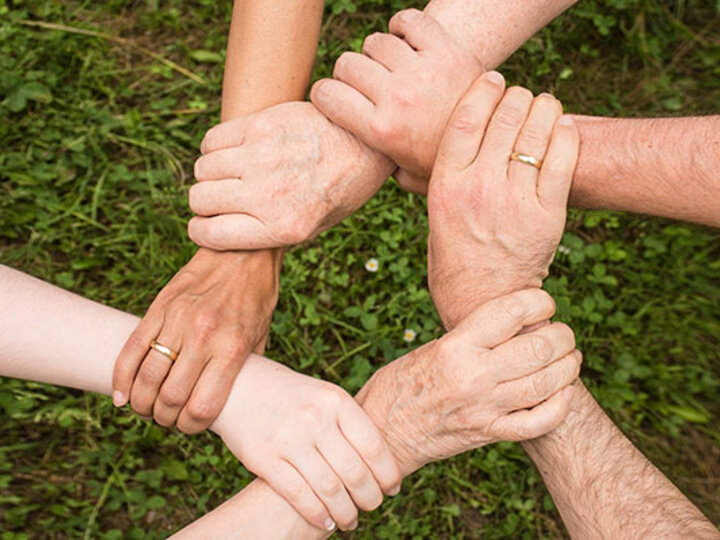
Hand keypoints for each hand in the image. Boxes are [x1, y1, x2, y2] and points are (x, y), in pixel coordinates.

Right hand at [112, 248, 279, 432]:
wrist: (243, 251)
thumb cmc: (257, 297)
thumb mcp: (261, 337)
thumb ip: (244, 370)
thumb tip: (232, 402)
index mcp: (232, 348)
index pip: (202, 407)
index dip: (191, 427)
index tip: (190, 427)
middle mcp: (203, 336)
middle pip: (170, 397)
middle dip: (165, 418)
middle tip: (167, 418)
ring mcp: (178, 320)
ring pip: (147, 377)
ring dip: (142, 402)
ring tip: (146, 408)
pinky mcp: (159, 307)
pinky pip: (132, 348)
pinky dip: (121, 377)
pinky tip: (122, 395)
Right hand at [187, 101, 393, 250]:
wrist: (366, 144)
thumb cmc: (339, 189)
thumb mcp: (313, 227)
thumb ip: (270, 233)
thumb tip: (223, 233)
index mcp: (283, 227)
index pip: (210, 234)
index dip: (201, 231)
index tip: (205, 225)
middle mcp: (269, 194)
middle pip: (200, 199)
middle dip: (205, 202)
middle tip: (222, 197)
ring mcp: (263, 157)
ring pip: (203, 168)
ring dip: (211, 173)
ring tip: (232, 173)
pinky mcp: (261, 125)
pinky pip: (212, 140)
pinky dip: (215, 147)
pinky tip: (235, 151)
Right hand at [211, 355, 401, 531]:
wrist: (239, 384)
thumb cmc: (291, 395)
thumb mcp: (324, 396)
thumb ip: (349, 423)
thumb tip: (381, 463)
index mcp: (336, 400)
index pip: (374, 447)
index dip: (388, 474)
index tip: (392, 489)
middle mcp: (315, 418)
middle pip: (355, 472)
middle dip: (370, 498)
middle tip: (372, 507)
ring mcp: (289, 438)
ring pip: (330, 489)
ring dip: (346, 513)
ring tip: (351, 520)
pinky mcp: (264, 458)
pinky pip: (299, 495)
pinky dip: (318, 515)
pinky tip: (326, 522)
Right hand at [311, 9, 481, 194]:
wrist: (497, 145)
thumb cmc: (446, 164)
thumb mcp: (407, 177)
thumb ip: (379, 167)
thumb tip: (357, 162)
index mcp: (381, 131)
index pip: (326, 94)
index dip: (324, 94)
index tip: (333, 98)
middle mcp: (397, 98)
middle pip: (347, 64)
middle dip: (349, 75)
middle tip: (365, 86)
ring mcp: (423, 72)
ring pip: (375, 42)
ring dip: (377, 54)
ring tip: (390, 68)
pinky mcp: (447, 51)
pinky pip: (409, 21)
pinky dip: (402, 26)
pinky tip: (406, 42)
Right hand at [356, 289, 579, 474]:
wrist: (382, 432)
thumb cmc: (401, 383)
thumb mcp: (432, 348)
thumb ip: (472, 338)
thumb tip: (515, 324)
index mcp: (455, 346)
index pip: (512, 312)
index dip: (539, 302)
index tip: (544, 303)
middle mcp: (473, 375)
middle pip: (539, 347)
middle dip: (562, 336)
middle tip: (563, 333)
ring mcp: (484, 408)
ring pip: (546, 383)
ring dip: (568, 367)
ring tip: (570, 357)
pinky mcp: (489, 434)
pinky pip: (538, 422)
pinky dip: (560, 407)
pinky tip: (564, 393)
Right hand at [427, 75, 579, 328]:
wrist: (483, 303)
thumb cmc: (454, 258)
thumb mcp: (434, 215)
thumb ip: (436, 179)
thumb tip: (425, 148)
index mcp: (446, 186)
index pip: (466, 118)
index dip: (483, 90)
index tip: (493, 78)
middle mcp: (479, 189)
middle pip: (504, 118)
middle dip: (516, 96)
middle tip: (521, 95)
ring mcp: (515, 202)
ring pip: (536, 132)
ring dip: (544, 108)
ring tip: (544, 106)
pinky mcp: (547, 216)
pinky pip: (562, 160)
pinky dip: (566, 134)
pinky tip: (563, 126)